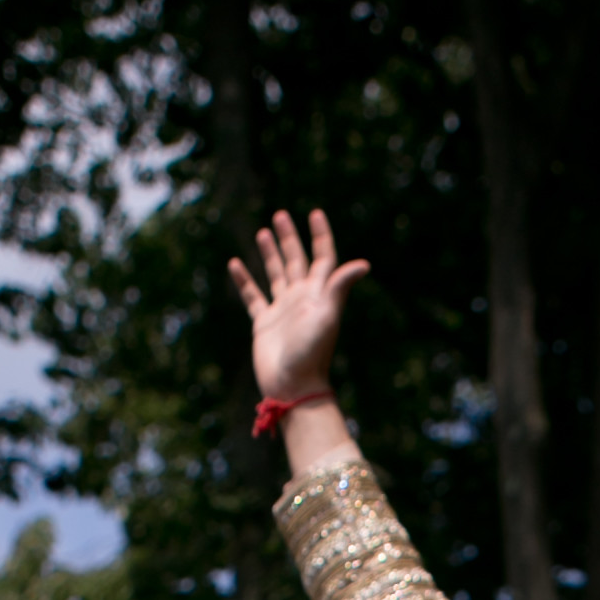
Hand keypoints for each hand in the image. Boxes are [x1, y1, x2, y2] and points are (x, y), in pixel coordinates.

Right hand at [227, 205, 367, 406]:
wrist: (293, 386)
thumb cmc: (312, 353)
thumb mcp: (327, 316)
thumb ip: (339, 287)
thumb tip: (363, 265)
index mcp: (318, 294)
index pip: (322, 258)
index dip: (320, 236)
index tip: (315, 213)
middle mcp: (301, 299)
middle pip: (296, 260)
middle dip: (290, 237)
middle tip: (280, 215)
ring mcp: (282, 311)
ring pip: (276, 274)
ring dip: (270, 253)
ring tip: (262, 232)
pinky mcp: (264, 324)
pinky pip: (253, 296)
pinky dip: (244, 280)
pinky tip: (235, 264)